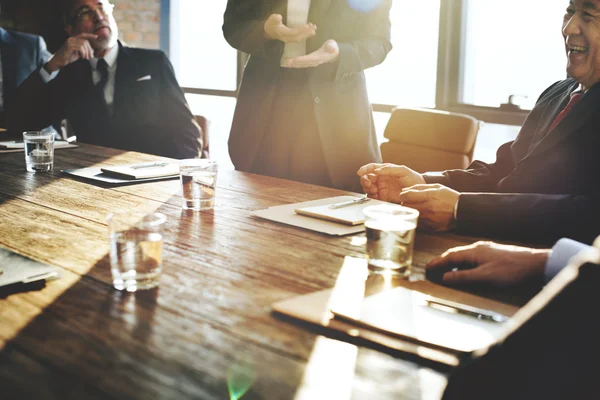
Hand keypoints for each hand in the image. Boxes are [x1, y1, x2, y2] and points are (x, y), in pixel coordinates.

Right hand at [45, 33, 97, 72]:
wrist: (59, 61)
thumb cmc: (69, 56)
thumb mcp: (78, 53)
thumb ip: (84, 51)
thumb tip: (92, 51)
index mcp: (73, 39)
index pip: (83, 35)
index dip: (90, 35)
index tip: (97, 37)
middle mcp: (71, 39)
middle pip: (85, 41)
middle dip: (90, 50)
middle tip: (90, 57)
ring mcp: (69, 42)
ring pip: (83, 45)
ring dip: (87, 52)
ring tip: (86, 58)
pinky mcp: (68, 47)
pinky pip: (80, 48)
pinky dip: (83, 53)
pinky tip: (82, 57)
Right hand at [264, 14, 315, 42]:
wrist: (269, 32)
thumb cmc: (271, 24)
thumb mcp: (272, 19)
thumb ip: (275, 19)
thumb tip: (279, 17)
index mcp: (283, 33)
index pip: (293, 32)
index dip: (300, 30)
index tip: (307, 26)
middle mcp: (287, 38)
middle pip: (298, 36)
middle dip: (306, 33)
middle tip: (314, 28)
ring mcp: (289, 39)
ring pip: (300, 38)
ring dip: (307, 34)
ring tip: (314, 29)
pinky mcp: (292, 39)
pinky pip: (299, 37)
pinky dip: (305, 34)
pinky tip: (310, 31)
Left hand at [283, 40, 339, 67]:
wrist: (335, 53)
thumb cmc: (333, 48)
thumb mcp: (333, 46)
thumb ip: (332, 48)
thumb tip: (333, 49)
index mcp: (319, 57)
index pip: (309, 59)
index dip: (302, 59)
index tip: (295, 59)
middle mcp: (314, 61)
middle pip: (304, 63)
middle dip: (295, 63)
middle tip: (287, 62)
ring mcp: (312, 62)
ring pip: (302, 64)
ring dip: (294, 64)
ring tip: (287, 63)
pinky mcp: (310, 62)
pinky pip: (302, 63)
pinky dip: (296, 63)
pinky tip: (291, 63)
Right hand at [356, 163, 424, 202]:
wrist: (419, 192)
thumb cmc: (413, 178)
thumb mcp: (403, 170)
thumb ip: (389, 169)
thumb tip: (377, 170)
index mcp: (385, 170)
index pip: (371, 168)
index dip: (364, 169)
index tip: (360, 172)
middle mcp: (381, 179)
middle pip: (367, 178)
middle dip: (365, 181)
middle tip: (369, 184)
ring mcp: (381, 188)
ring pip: (368, 188)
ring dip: (368, 189)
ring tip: (374, 191)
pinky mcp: (383, 198)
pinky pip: (373, 197)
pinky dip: (371, 197)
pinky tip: (376, 196)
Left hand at [397, 184, 457, 231]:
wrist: (462, 210)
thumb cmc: (449, 196)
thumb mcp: (436, 187)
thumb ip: (420, 187)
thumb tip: (405, 190)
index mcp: (429, 196)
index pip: (407, 196)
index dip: (403, 195)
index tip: (405, 195)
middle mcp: (428, 208)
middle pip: (406, 206)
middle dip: (405, 202)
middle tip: (410, 201)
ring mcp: (428, 218)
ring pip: (411, 214)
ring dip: (411, 210)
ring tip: (418, 207)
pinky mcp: (430, 227)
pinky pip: (417, 222)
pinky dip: (417, 218)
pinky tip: (423, 214)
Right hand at [426, 241, 550, 286]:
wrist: (534, 263)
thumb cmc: (511, 270)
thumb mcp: (485, 276)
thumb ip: (463, 277)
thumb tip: (445, 278)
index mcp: (473, 251)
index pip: (449, 256)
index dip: (437, 263)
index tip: (426, 268)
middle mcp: (478, 247)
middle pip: (454, 253)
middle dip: (442, 260)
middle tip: (432, 268)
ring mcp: (486, 249)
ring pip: (464, 254)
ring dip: (452, 261)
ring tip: (445, 268)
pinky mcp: (493, 253)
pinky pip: (472, 256)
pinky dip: (463, 261)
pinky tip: (466, 268)